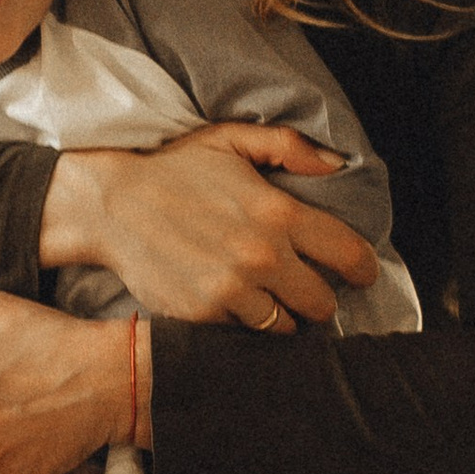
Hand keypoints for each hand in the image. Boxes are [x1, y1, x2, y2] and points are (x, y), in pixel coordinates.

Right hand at [40, 123, 377, 330]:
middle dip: (321, 298)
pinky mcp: (204, 315)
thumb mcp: (229, 140)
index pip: (349, 254)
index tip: (362, 274)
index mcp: (278, 212)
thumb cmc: (174, 170)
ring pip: (285, 326)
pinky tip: (234, 303)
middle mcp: (262, 256)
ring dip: (283, 316)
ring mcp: (233, 290)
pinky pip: (244, 333)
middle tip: (308, 289)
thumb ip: (288, 147)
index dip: (363, 269)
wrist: (111, 205)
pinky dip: (244, 324)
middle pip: (323, 303)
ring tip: (270, 298)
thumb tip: (338, 165)